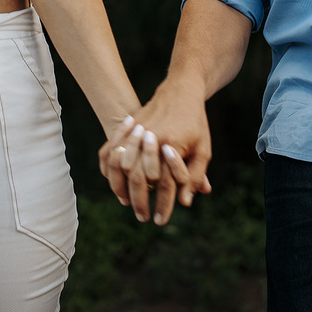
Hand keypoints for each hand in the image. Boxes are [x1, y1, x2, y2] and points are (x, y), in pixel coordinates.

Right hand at [99, 80, 212, 224]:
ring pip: (119, 165)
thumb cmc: (195, 123)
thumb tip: (185, 202)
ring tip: (125, 202)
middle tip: (143, 217)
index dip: (162, 204)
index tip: (160, 220)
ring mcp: (135, 131)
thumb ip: (194, 176)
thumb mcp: (203, 150)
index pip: (165, 183)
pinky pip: (109, 151)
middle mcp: (150, 139)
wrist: (180, 91)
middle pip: (138, 178)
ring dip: (120, 188)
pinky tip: (114, 181)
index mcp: (171, 145)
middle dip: (139, 202)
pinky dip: (108, 168)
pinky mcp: (126, 127)